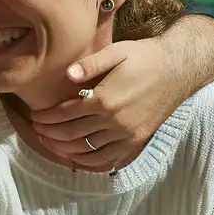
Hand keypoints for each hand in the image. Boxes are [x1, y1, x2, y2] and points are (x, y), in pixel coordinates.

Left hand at [29, 34, 195, 171]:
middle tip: (37, 131)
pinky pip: (107, 160)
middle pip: (71, 135)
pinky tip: (77, 158)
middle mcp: (113, 121)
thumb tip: (67, 75)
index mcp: (104, 99)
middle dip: (49, 134)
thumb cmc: (144, 56)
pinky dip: (88, 163)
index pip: (65, 115)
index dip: (46, 118)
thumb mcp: (117, 51)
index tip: (35, 117)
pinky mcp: (136, 142)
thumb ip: (90, 63)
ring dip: (63, 150)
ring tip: (50, 143)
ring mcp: (125, 135)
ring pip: (86, 151)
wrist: (178, 69)